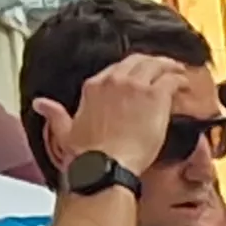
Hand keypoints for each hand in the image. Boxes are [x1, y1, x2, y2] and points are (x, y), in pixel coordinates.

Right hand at [29, 54, 183, 174]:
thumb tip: (41, 104)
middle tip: (164, 69)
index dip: (131, 72)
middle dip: (152, 63)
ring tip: (178, 73)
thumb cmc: (88, 155)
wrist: (105, 164)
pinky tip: (185, 85)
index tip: (140, 77)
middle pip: (138, 61)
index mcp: (93, 87)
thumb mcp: (65, 131)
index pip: (117, 69)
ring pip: (157, 65)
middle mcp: (114, 81)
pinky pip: (171, 79)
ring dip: (169, 67)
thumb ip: (55, 114)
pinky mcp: (154, 97)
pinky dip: (179, 79)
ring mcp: (135, 87)